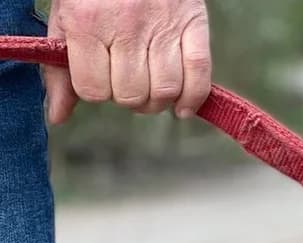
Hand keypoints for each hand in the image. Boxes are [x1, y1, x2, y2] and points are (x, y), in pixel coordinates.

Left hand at [44, 0, 210, 123]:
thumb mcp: (66, 20)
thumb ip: (59, 69)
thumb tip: (57, 117)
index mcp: (86, 24)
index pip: (94, 90)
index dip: (96, 91)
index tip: (99, 77)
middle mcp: (125, 27)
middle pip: (131, 94)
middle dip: (128, 96)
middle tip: (127, 81)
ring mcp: (163, 27)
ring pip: (165, 91)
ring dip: (158, 101)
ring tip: (151, 89)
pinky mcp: (193, 25)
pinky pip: (199, 74)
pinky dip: (193, 98)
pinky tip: (183, 108)